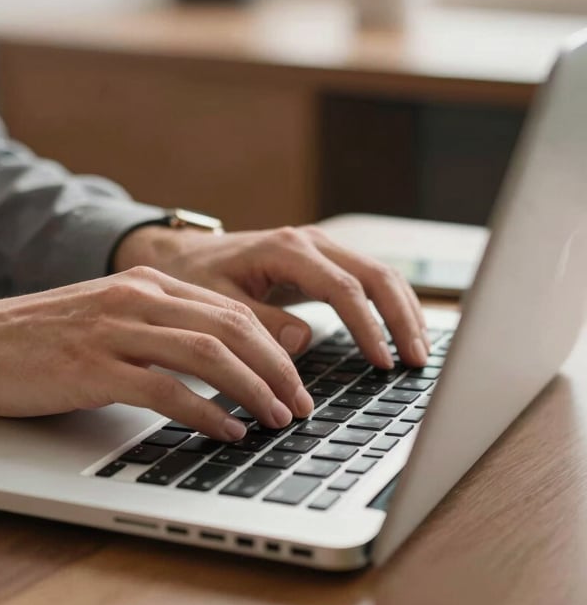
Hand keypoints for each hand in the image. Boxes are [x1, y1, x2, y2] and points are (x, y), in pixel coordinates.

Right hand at [0, 267, 314, 439]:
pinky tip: (227, 431)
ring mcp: (115, 331)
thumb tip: (217, 362)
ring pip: (209, 354)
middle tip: (300, 405)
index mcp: (148, 285)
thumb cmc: (40, 338)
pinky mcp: (93, 368)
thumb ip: (159, 329)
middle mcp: (138, 299)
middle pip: (233, 328)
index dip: (274, 347)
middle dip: (278, 369)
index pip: (231, 310)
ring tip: (276, 419)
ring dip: (253, 390)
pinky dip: (206, 413)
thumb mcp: (109, 318)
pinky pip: (166, 389)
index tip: (296, 380)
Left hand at [114, 224, 429, 367]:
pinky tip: (400, 331)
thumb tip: (303, 340)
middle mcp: (311, 242)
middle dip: (401, 318)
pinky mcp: (322, 260)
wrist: (185, 254)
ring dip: (403, 310)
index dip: (368, 327)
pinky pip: (367, 278)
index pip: (344, 289)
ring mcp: (320, 247)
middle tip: (418, 360)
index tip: (383, 362)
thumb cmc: (196, 277)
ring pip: (379, 273)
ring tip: (419, 351)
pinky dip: (389, 304)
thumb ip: (258, 322)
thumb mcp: (217, 304)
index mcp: (287, 250)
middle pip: (376, 275)